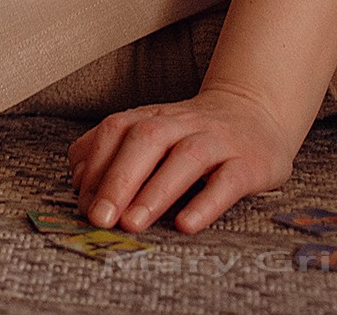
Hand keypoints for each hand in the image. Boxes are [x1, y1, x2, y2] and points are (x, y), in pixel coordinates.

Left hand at [69, 84, 304, 233]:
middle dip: (117, 180)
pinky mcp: (249, 164)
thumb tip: (80, 180)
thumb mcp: (150, 132)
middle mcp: (181, 124)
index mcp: (151, 116)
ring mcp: (217, 141)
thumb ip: (113, 150)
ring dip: (155, 192)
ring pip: (185, 160)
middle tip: (99, 218)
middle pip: (145, 140)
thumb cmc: (192, 133)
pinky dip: (206, 203)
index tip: (81, 204)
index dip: (95, 165)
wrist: (256, 112)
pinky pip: (228, 182)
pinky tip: (186, 225)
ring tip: (132, 223)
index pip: (115, 131)